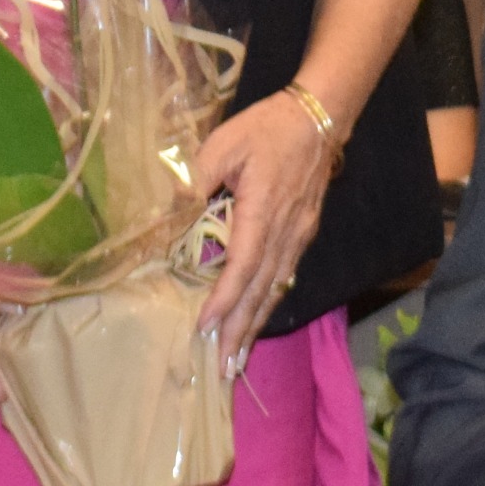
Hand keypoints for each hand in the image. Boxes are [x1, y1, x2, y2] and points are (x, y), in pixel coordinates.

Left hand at [190, 87, 334, 363]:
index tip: (204, 326)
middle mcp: (285, 232)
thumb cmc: (266, 128)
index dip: (224, 299)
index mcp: (263, 209)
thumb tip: (166, 215)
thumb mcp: (222, 144)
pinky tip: (255, 321)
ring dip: (255, 325)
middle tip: (224, 369)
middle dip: (241, 331)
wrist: (317, 117)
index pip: (243, 265)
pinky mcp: (302, 234)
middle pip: (261, 290)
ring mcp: (297, 236)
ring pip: (274, 289)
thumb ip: (194, 181)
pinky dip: (267, 303)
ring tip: (238, 358)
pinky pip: (283, 276)